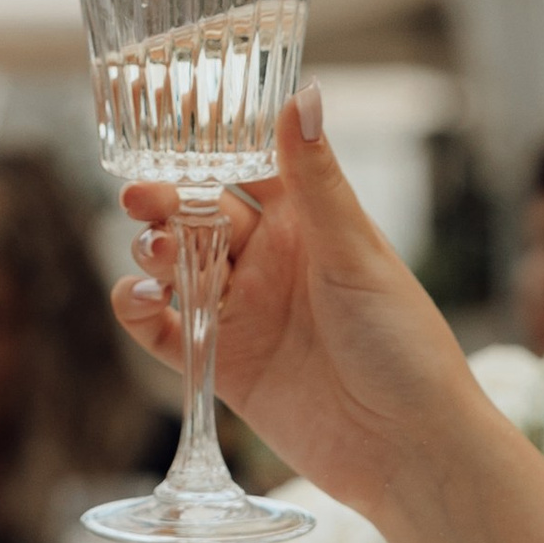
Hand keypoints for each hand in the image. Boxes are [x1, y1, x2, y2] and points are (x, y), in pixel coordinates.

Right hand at [111, 94, 475, 519]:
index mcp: (309, 224)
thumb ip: (316, 180)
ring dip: (153, 253)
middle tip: (139, 195)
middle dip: (165, 200)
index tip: (164, 113)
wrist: (408, 448)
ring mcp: (243, 313)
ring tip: (155, 252)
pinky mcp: (222, 366)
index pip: (246, 168)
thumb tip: (304, 94)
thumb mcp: (355, 254)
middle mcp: (271, 263)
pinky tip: (135, 296)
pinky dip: (139, 310)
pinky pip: (164, 331)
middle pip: (200, 216)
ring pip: (176, 268)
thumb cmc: (404, 343)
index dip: (207, 143)